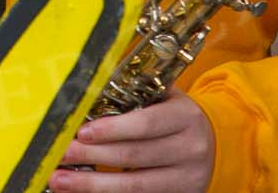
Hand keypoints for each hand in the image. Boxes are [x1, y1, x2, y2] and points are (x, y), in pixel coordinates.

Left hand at [50, 92, 215, 191]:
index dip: (113, 128)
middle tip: (60, 154)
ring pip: (135, 185)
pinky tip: (85, 192)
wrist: (216, 145)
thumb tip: (88, 94)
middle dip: (92, 156)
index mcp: (185, 117)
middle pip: (135, 156)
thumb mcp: (167, 100)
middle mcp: (190, 149)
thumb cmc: (178, 117)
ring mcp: (186, 178)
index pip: (146, 124)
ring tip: (62, 180)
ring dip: (92, 184)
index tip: (82, 131)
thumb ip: (136, 96)